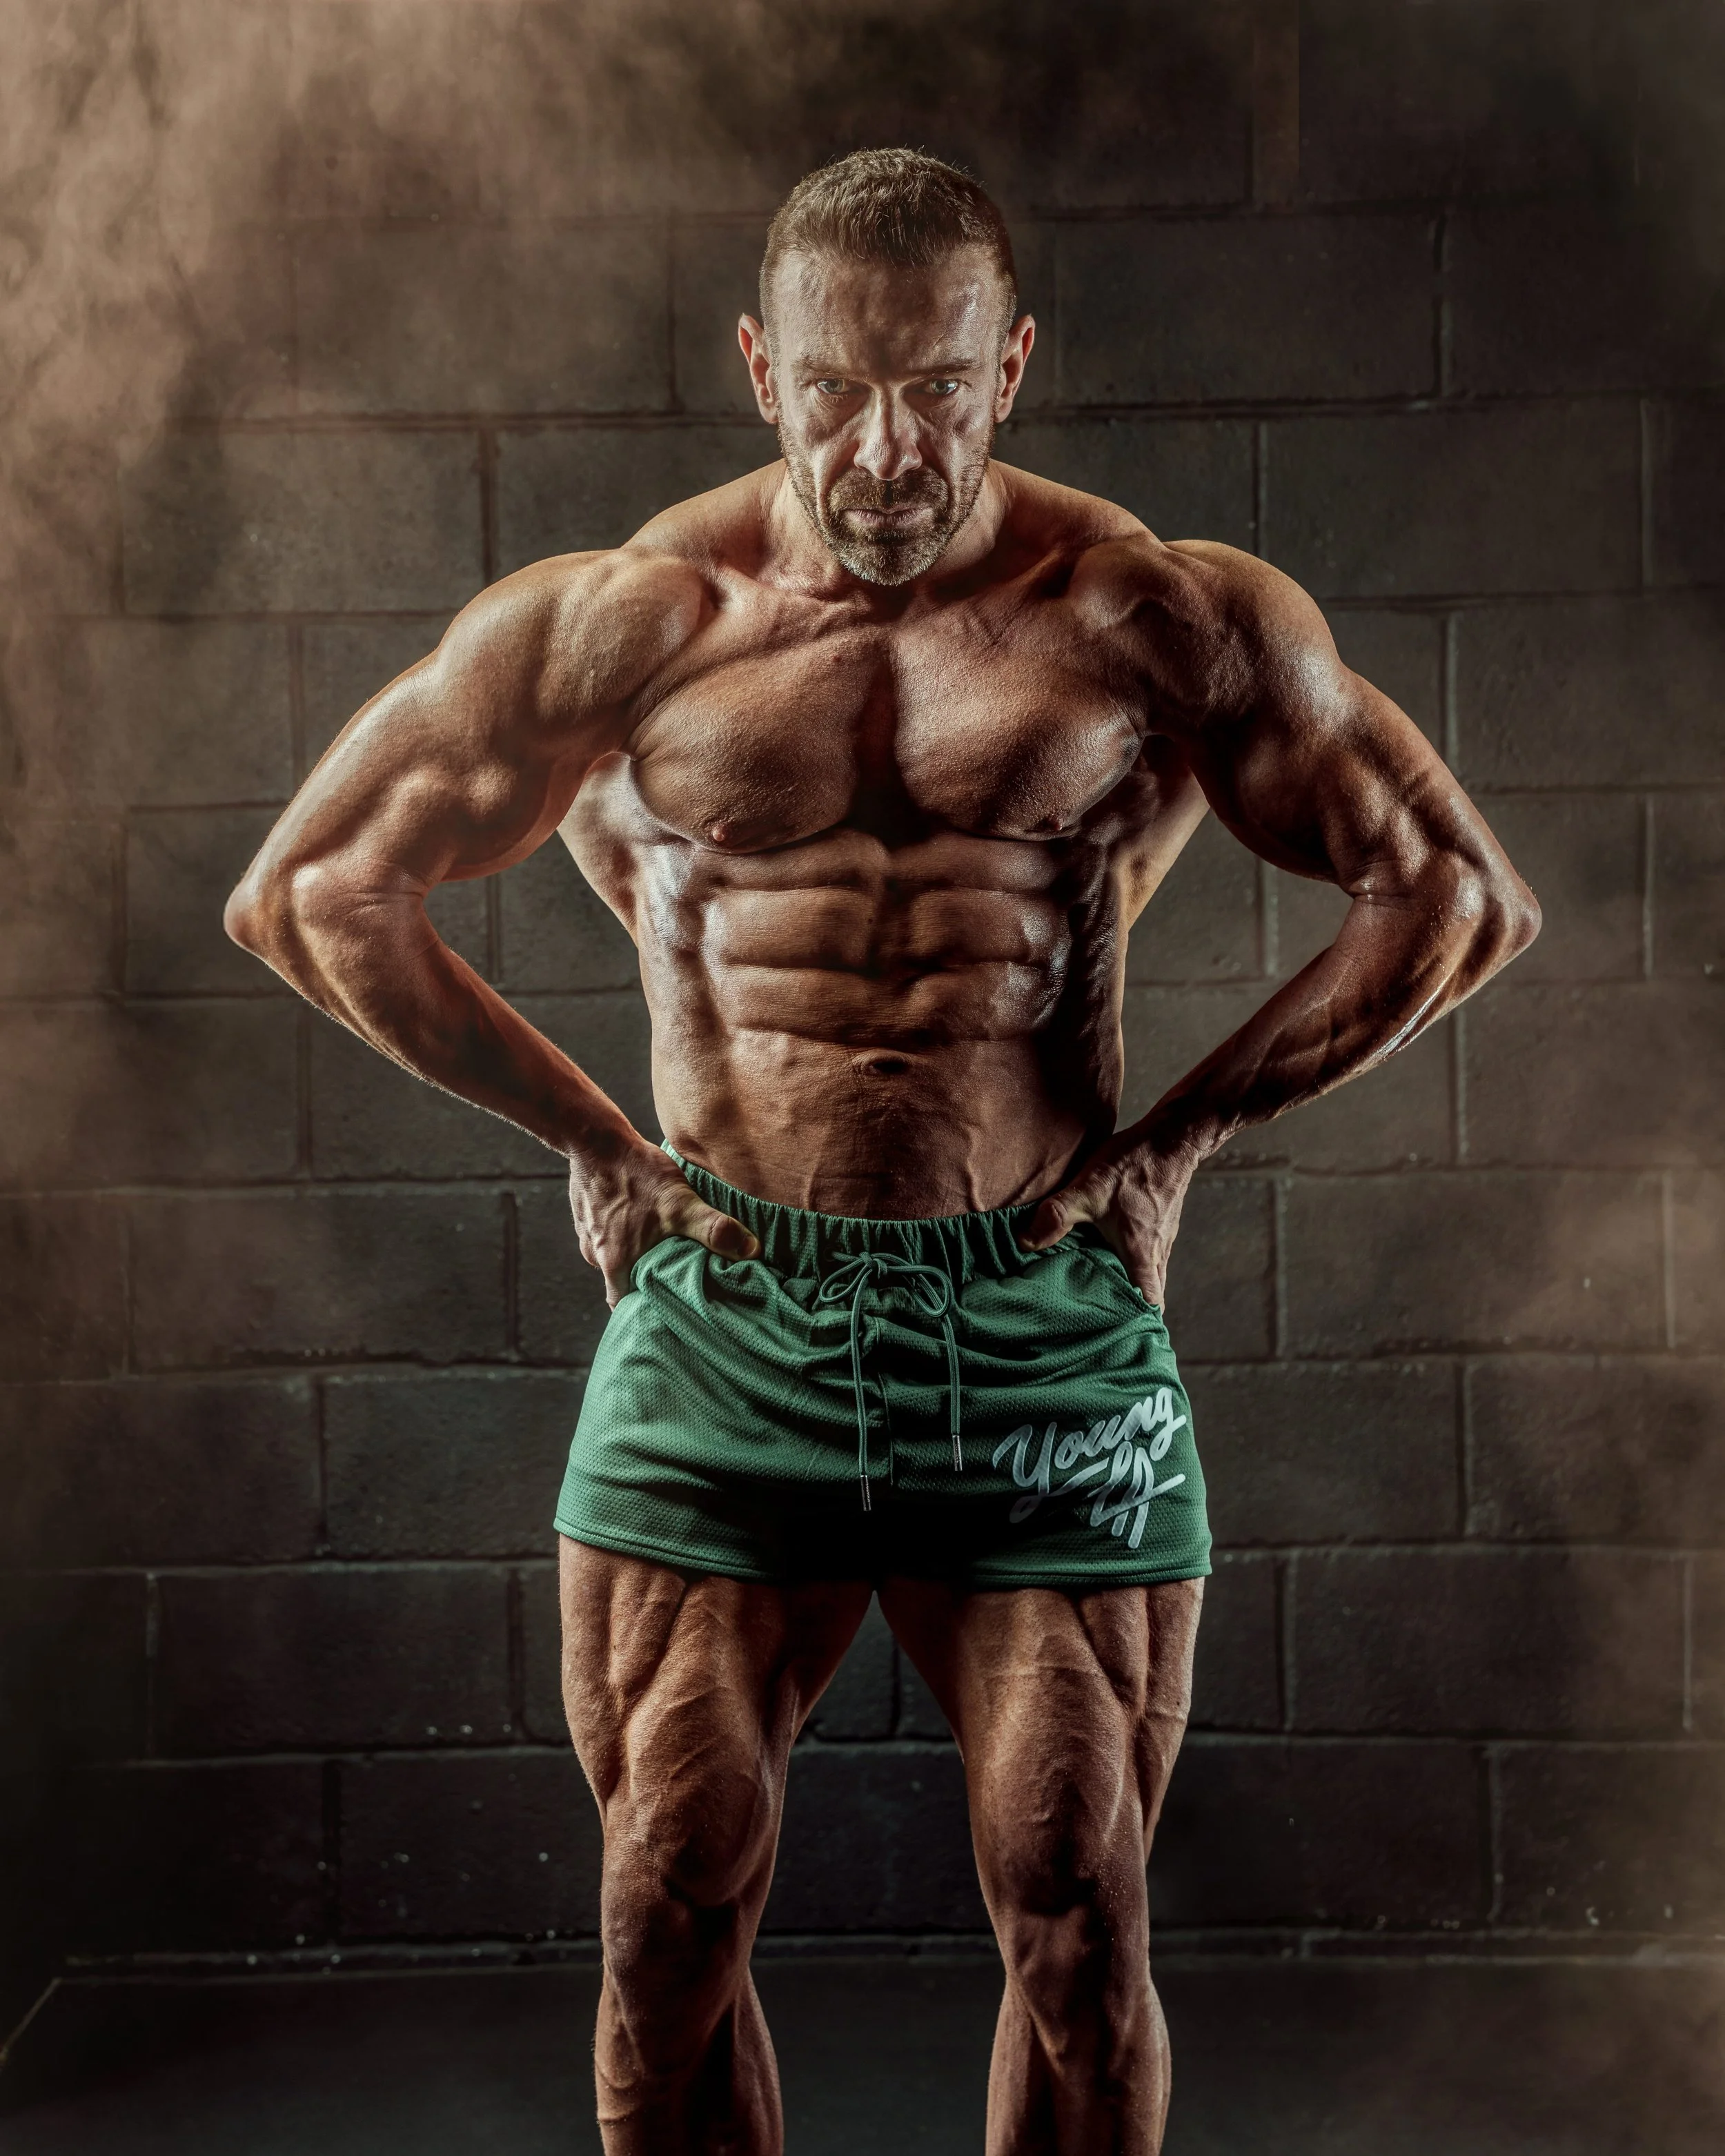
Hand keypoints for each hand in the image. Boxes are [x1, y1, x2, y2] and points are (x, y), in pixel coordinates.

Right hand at [568, 1137, 757, 1306]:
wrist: (594, 1138)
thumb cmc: (635, 1173)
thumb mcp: (679, 1202)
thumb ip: (712, 1229)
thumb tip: (750, 1252)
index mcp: (616, 1264)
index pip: (625, 1307)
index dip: (645, 1314)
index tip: (669, 1312)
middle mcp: (597, 1257)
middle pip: (623, 1283)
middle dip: (647, 1284)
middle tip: (676, 1279)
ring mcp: (589, 1236)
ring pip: (615, 1259)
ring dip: (636, 1257)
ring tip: (664, 1248)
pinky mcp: (587, 1215)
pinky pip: (607, 1235)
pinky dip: (625, 1234)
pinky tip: (643, 1220)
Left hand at [1016, 1133, 1199, 1306]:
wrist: (1174, 1136)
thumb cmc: (1135, 1165)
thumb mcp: (1089, 1188)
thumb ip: (1057, 1215)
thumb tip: (1025, 1242)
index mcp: (1141, 1255)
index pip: (1148, 1305)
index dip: (1137, 1324)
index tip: (1119, 1337)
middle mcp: (1156, 1254)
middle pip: (1149, 1297)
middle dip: (1129, 1312)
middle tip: (1102, 1321)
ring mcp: (1161, 1240)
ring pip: (1149, 1277)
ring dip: (1130, 1288)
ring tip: (1100, 1294)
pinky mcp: (1160, 1225)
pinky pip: (1149, 1257)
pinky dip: (1133, 1266)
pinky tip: (1109, 1257)